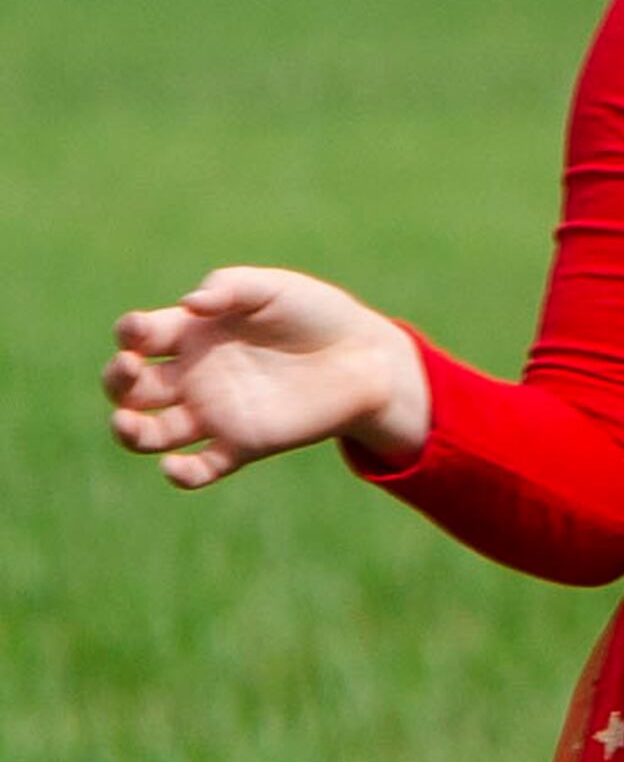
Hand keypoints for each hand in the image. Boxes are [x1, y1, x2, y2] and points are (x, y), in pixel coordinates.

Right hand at [104, 267, 428, 485]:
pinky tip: (175, 467)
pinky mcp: (243, 445)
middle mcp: (195, 375)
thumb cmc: (316, 314)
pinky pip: (200, 469)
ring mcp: (215, 413)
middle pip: (132, 387)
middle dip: (117, 380)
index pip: (139, 336)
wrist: (366, 357)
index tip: (139, 332)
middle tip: (131, 369)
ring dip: (128, 431)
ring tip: (127, 422)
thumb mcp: (274, 288)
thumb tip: (189, 304)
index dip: (129, 334)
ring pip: (151, 433)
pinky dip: (181, 474)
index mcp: (192, 332)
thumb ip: (230, 287)